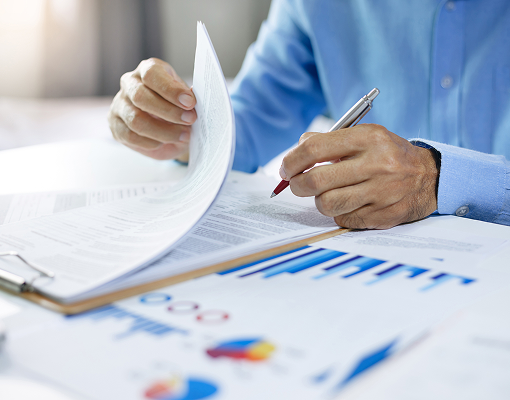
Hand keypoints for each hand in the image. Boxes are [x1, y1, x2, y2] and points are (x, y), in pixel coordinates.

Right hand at [108, 58, 195, 160]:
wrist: (171, 132)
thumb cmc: (179, 110)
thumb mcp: (188, 102)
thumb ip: (189, 98)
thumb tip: (192, 95)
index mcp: (148, 69)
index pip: (152, 75)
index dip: (170, 89)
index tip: (190, 102)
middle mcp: (130, 83)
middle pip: (140, 96)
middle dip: (169, 111)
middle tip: (190, 120)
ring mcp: (119, 104)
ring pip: (136, 120)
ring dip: (163, 131)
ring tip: (182, 135)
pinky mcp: (115, 125)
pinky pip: (130, 136)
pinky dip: (150, 142)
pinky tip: (163, 142)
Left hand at [280, 124, 437, 228]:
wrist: (430, 177)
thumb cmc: (388, 155)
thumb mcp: (366, 136)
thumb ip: (331, 140)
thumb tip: (296, 151)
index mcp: (368, 138)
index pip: (314, 148)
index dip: (292, 161)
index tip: (286, 169)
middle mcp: (376, 165)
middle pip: (315, 180)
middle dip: (297, 185)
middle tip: (297, 184)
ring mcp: (381, 193)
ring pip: (327, 204)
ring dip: (320, 201)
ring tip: (329, 193)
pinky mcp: (383, 216)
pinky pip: (343, 220)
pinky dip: (339, 213)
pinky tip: (350, 203)